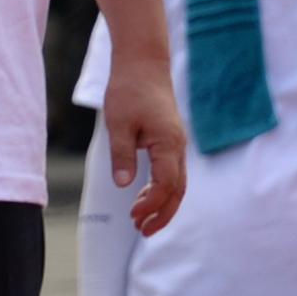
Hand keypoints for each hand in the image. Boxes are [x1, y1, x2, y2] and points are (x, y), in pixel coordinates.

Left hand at [102, 60, 185, 235]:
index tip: (134, 216)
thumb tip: (125, 185)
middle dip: (163, 214)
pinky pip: (173, 172)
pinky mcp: (171, 141)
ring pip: (178, 183)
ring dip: (163, 204)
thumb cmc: (129, 89)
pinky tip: (146, 197)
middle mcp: (178, 146)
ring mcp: (177, 144)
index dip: (152, 204)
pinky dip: (163, 189)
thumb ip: (122, 155)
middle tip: (143, 231)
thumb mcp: (118, 123)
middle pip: (178, 190)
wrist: (143, 64)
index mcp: (168, 143)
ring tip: (142, 221)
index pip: (166, 184)